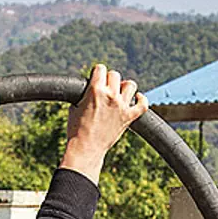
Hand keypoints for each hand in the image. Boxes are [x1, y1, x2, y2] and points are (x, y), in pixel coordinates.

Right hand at [61, 64, 148, 183]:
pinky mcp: (129, 117)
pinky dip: (142, 100)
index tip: (97, 79)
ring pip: (130, 85)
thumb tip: (89, 90)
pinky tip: (137, 99)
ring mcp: (121, 106)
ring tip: (119, 93)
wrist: (86, 149)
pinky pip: (143, 104)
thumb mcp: (74, 107)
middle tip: (105, 89)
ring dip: (124, 87)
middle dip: (109, 80)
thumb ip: (84, 94)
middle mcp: (110, 96)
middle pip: (115, 75)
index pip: (101, 68)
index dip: (98, 73)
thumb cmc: (76, 130)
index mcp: (95, 90)